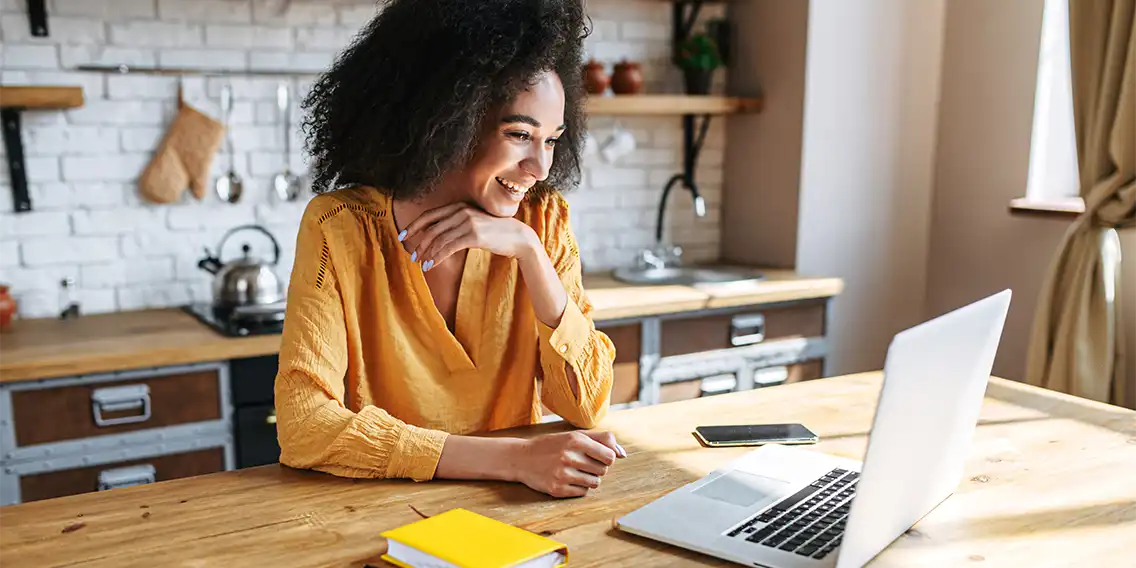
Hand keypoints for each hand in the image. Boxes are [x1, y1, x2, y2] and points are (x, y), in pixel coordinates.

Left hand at [401, 202, 537, 269]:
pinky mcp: (474, 235)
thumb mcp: (474, 223)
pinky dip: (437, 257)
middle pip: (432, 228)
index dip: (414, 225)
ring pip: (439, 239)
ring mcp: (468, 222)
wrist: (518, 237)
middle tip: (413, 256)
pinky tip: (432, 265)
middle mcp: (462, 211)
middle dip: (419, 243)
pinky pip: (449, 247)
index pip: (430, 215)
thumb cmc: (495, 233)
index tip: (403, 235)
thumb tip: (436, 237)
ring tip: (422, 264)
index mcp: (459, 206)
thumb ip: (456, 225)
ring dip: (427, 253)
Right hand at [513, 431, 626, 497]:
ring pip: (594, 483)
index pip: (609, 456)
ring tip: (575, 471)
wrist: (521, 458)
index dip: (607, 458)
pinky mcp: (557, 489)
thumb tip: (623, 454)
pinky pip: (582, 493)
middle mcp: (569, 457)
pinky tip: (567, 479)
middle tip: (582, 463)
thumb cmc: (552, 445)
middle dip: (596, 468)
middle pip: (603, 470)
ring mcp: (562, 474)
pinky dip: (579, 487)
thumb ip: (601, 440)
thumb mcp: (574, 435)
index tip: (597, 457)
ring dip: (589, 479)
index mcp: (575, 440)